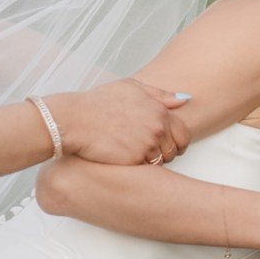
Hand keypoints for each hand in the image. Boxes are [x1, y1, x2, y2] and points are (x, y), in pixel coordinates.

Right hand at [44, 81, 190, 166]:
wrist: (74, 120)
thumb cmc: (99, 102)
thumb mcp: (130, 88)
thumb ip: (160, 94)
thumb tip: (185, 100)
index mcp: (159, 111)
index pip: (184, 134)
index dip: (176, 142)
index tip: (166, 144)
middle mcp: (157, 128)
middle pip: (174, 150)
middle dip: (165, 152)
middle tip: (145, 150)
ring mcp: (147, 145)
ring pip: (162, 162)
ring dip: (152, 161)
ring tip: (133, 153)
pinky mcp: (134, 160)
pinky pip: (147, 171)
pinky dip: (140, 168)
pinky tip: (125, 160)